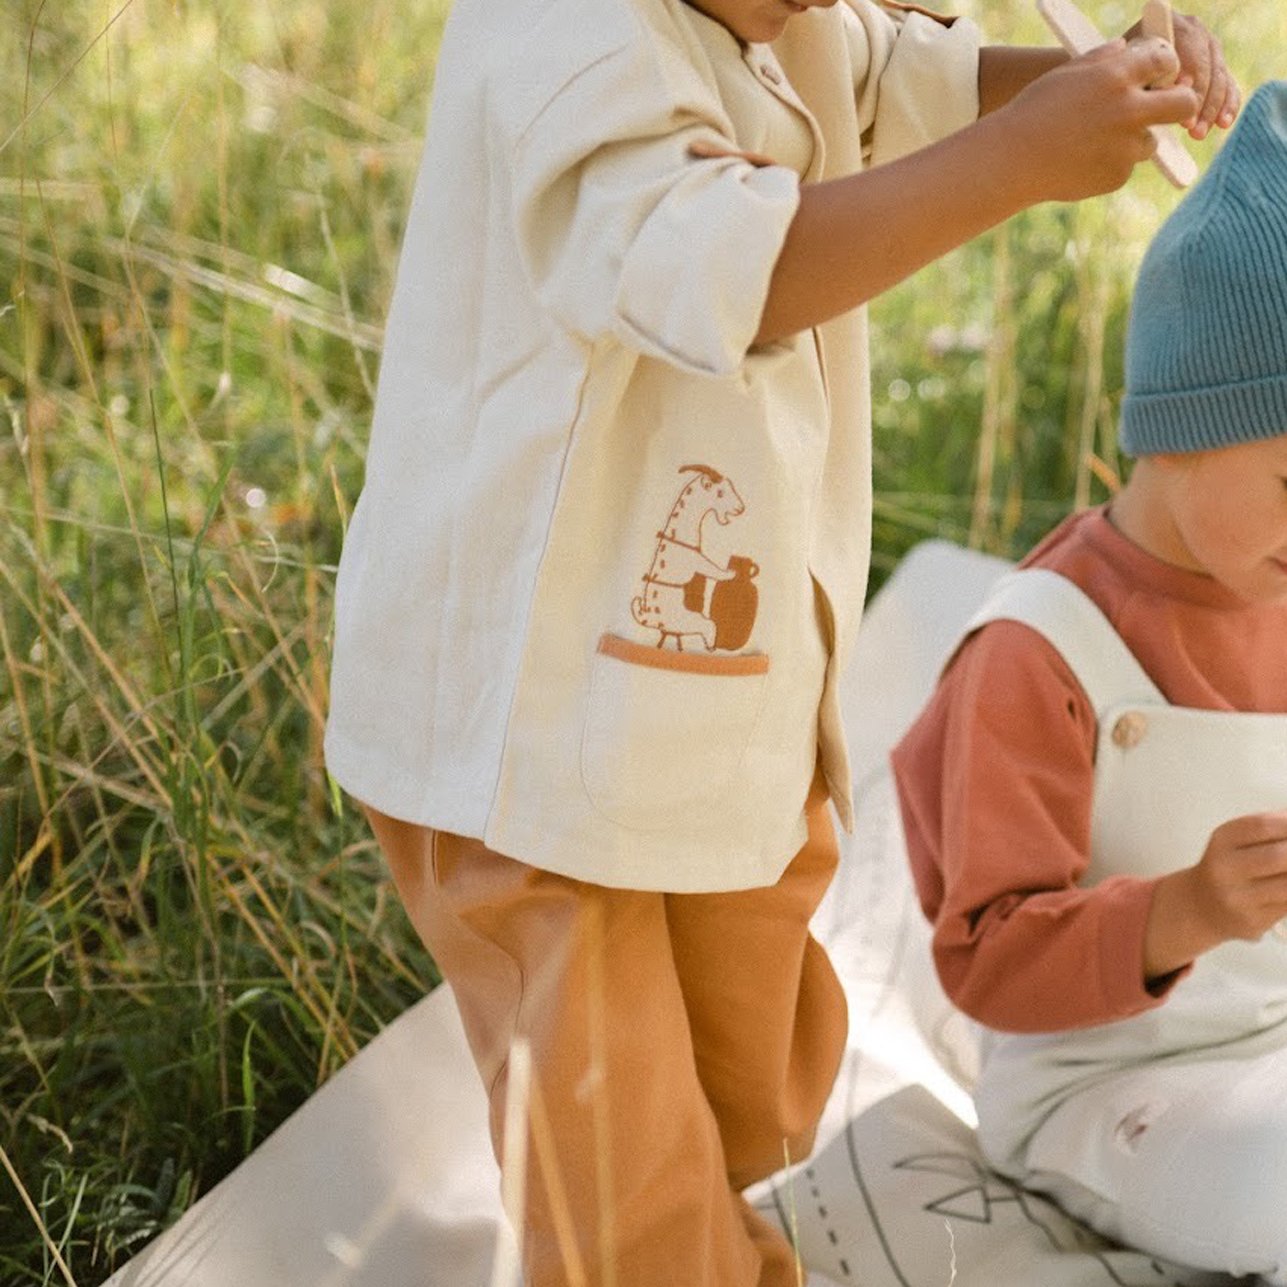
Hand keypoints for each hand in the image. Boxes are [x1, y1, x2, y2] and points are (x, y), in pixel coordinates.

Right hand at [998, 38, 1199, 203]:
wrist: (1010, 161)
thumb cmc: (1032, 113)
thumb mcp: (1066, 75)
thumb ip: (1102, 59)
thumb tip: (1126, 49)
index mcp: (1117, 76)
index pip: (1167, 61)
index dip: (1165, 67)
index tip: (1158, 75)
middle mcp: (1129, 110)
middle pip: (1184, 104)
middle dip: (1182, 102)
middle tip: (1167, 107)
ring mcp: (1125, 147)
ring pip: (1149, 142)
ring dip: (1132, 140)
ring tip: (1093, 143)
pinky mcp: (1116, 176)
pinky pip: (1123, 168)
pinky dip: (1107, 165)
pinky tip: (1079, 162)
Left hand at [1123, 10, 1240, 138]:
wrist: (1128, 77)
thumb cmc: (1121, 76)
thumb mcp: (1125, 71)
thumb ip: (1141, 74)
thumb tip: (1158, 90)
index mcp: (1169, 26)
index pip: (1185, 42)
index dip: (1186, 64)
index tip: (1181, 88)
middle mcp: (1194, 32)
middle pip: (1205, 62)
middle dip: (1198, 95)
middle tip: (1187, 123)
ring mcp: (1209, 51)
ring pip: (1218, 78)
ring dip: (1210, 108)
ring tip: (1196, 133)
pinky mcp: (1218, 70)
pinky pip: (1229, 87)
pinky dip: (1228, 106)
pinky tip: (1222, 124)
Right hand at [1144, 811, 1286, 979]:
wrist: (1200, 906)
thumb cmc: (1229, 866)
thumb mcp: (1235, 840)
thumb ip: (1269, 829)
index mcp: (1222, 841)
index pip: (1263, 826)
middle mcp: (1224, 869)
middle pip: (1278, 857)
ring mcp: (1237, 898)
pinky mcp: (1253, 922)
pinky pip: (1286, 905)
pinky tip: (1284, 886)